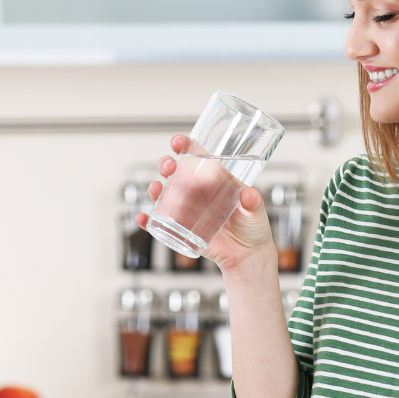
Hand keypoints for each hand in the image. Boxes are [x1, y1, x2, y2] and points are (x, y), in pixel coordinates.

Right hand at [134, 134, 276, 274]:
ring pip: (164, 195)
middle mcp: (197, 192)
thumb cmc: (253, 228)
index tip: (178, 142)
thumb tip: (249, 194)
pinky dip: (148, 221)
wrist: (247, 256)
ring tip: (155, 190)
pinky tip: (142, 219)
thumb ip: (254, 202)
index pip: (196, 158)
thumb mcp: (256, 212)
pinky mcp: (182, 230)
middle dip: (167, 165)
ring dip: (154, 189)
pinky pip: (159, 224)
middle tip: (169, 167)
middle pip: (175, 173)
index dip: (184, 146)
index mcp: (214, 180)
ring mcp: (188, 210)